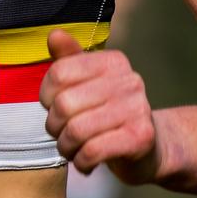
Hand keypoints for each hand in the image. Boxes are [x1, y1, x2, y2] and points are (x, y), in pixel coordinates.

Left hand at [39, 29, 159, 182]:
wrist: (150, 149)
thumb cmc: (110, 116)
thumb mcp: (89, 86)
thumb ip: (69, 61)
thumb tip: (54, 34)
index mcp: (113, 62)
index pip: (59, 72)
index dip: (46, 96)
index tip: (54, 108)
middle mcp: (129, 80)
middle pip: (64, 103)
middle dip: (54, 126)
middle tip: (62, 135)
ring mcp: (138, 108)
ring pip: (76, 130)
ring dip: (66, 148)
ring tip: (72, 150)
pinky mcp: (140, 138)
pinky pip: (92, 151)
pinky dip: (81, 162)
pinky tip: (86, 163)